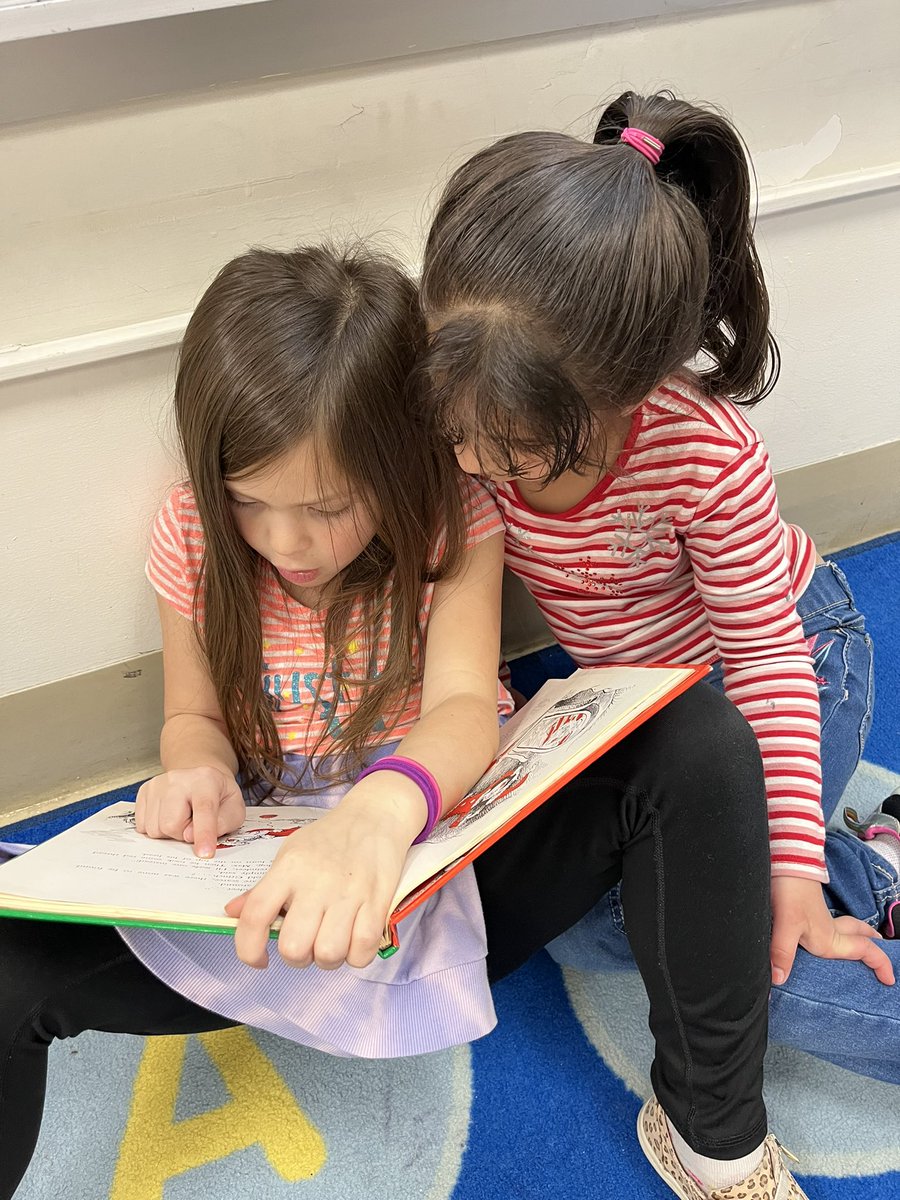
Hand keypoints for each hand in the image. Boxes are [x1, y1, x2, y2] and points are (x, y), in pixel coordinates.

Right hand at [135, 766, 245, 857]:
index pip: (204, 810)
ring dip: (170, 833)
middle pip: (172, 825)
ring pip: (155, 829)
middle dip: (183, 834)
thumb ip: (223, 824)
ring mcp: (157, 784)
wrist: (200, 779)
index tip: (205, 854)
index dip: (204, 834)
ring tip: (182, 817)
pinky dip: (157, 828)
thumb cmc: (218, 796)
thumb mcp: (234, 809)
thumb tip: (192, 837)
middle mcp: (178, 779)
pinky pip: (143, 826)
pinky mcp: (144, 791)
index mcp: (206, 780)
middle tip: (193, 823)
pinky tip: (168, 815)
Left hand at [224, 788, 414, 971]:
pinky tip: (354, 941)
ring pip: (328, 954)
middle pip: (294, 947)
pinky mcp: (378, 901)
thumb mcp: (290, 853)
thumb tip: (233, 913)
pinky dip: (356, 956)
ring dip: (328, 959)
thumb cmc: (329, 837)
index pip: (255, 916)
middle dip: (297, 958)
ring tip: (332, 941)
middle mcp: (316, 882)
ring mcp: (349, 893)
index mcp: (289, 868)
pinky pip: (362, 951)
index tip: (258, 960)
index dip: (248, 949)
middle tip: (306, 944)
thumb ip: (263, 888)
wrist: (376, 815)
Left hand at [770, 876, 894, 986]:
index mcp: (829, 939)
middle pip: (859, 937)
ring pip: (846, 929)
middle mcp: (829, 929)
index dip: (880, 964)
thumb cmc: (790, 891)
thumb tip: (779, 979)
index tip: (890, 980)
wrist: (784, 861)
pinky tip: (822, 933)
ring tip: (858, 947)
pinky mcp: (806, 908)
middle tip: (881, 955)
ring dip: (857, 938)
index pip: (864, 951)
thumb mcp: (785, 925)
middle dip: (873, 947)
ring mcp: (819, 917)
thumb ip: (783, 953)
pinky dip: (837, 931)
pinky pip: (831, 924)